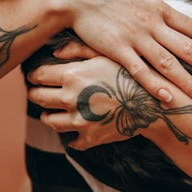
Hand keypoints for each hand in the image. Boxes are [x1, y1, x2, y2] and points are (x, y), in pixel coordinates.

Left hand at [27, 50, 191, 150]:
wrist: (156, 103)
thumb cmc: (132, 72)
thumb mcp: (106, 53)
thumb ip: (77, 49)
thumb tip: (53, 52)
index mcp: (72, 75)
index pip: (38, 76)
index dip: (34, 75)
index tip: (35, 75)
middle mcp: (71, 99)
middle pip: (38, 98)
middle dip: (36, 93)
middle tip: (38, 91)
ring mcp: (80, 121)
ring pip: (50, 121)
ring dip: (49, 114)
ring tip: (53, 109)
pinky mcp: (91, 138)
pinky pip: (72, 142)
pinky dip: (72, 136)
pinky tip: (76, 126)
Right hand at [40, 0, 191, 103]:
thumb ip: (155, 8)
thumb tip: (170, 16)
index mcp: (160, 9)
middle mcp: (153, 24)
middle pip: (189, 48)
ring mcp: (136, 37)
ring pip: (168, 63)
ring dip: (188, 81)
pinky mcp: (117, 49)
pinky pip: (139, 71)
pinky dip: (154, 85)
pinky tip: (167, 97)